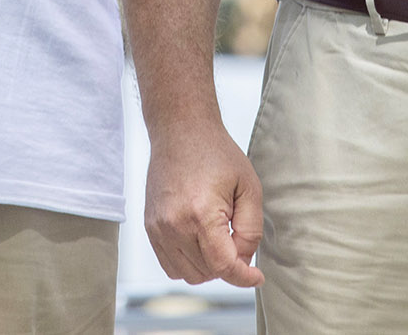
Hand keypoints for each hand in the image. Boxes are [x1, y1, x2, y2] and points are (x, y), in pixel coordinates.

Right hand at [143, 116, 264, 288]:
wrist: (180, 131)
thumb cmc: (216, 153)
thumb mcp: (249, 188)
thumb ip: (251, 231)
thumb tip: (243, 261)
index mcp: (201, 213)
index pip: (223, 266)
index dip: (244, 277)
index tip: (256, 276)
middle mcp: (174, 225)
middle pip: (207, 273)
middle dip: (228, 265)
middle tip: (235, 238)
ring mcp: (158, 228)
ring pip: (188, 275)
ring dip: (208, 267)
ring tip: (217, 237)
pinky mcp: (150, 227)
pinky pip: (170, 265)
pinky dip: (189, 263)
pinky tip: (200, 240)